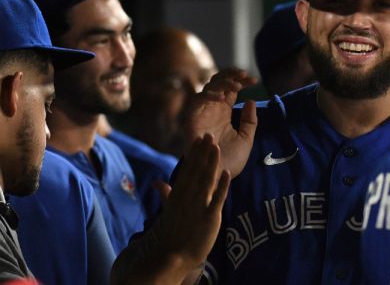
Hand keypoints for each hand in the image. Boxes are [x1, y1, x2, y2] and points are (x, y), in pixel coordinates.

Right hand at [154, 134, 230, 270]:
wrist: (167, 259)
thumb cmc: (167, 236)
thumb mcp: (166, 212)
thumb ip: (166, 195)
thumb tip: (158, 183)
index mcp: (177, 196)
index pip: (186, 171)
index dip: (193, 154)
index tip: (198, 138)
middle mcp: (186, 199)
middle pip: (196, 171)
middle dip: (203, 153)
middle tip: (209, 134)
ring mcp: (197, 208)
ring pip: (206, 181)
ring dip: (211, 163)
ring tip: (216, 146)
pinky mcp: (209, 219)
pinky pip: (217, 199)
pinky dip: (222, 186)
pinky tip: (227, 172)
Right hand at [185, 68, 257, 176]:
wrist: (217, 177)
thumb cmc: (230, 161)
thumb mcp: (246, 139)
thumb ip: (250, 121)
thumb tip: (251, 101)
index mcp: (224, 112)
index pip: (230, 89)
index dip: (241, 80)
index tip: (255, 80)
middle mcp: (212, 109)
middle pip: (218, 82)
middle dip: (231, 75)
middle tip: (245, 75)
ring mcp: (202, 113)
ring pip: (209, 87)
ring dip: (223, 83)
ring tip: (238, 86)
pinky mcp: (192, 119)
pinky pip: (197, 100)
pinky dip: (209, 95)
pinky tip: (222, 97)